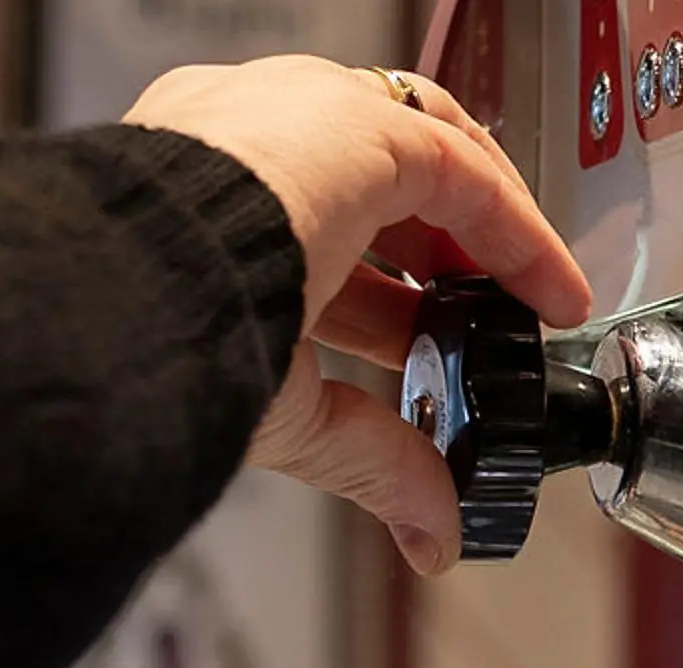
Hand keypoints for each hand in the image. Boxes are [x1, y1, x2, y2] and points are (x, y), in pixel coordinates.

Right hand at [124, 56, 595, 574]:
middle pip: (370, 179)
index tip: (429, 353)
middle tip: (487, 324)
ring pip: (421, 148)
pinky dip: (515, 231)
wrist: (130, 291)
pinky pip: (459, 167)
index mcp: (194, 207)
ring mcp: (295, 117)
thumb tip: (429, 534)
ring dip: (484, 228)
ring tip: (532, 298)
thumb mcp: (283, 413)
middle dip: (439, 257)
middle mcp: (239, 143)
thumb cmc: (160, 345)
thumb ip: (368, 461)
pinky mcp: (355, 123)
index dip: (387, 301)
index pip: (309, 231)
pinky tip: (552, 289)